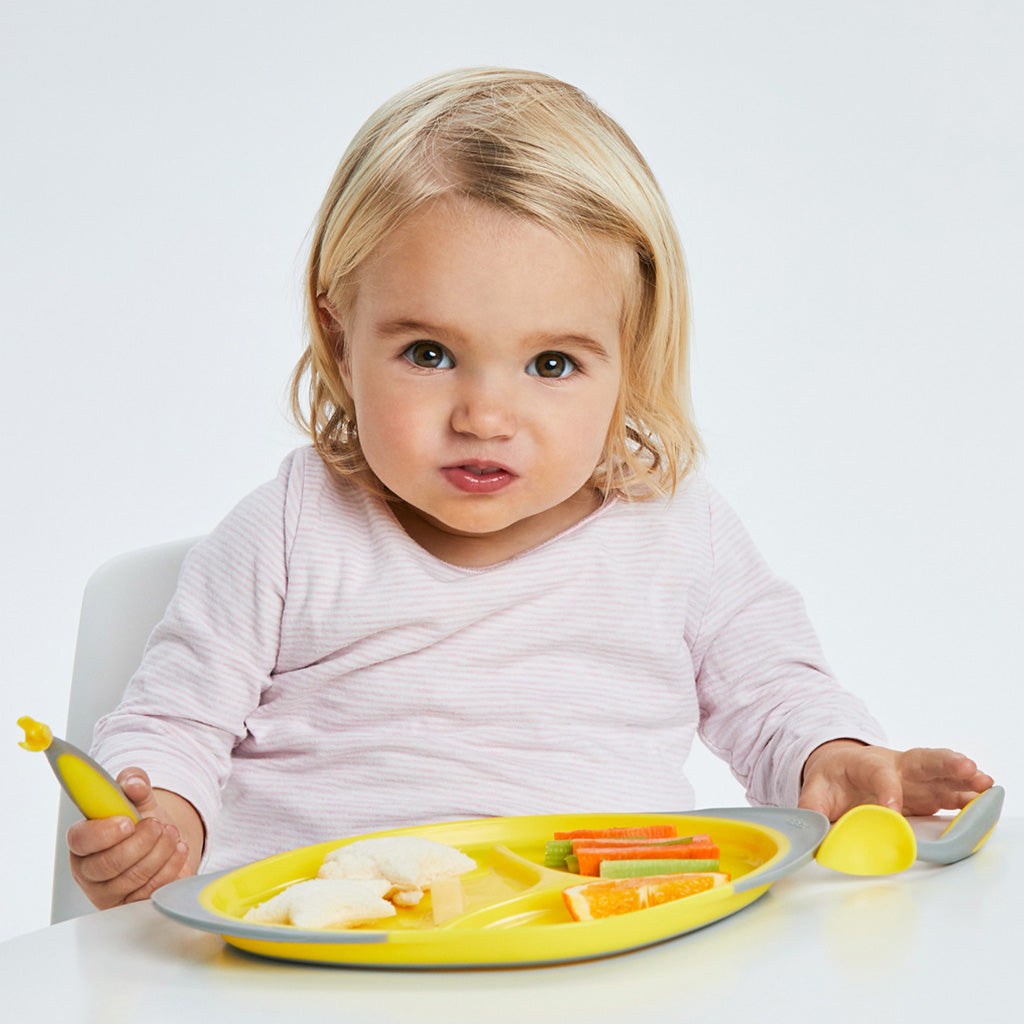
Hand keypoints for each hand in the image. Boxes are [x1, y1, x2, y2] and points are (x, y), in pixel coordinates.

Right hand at [67, 767, 201, 908]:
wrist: (163, 842)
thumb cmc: (142, 821)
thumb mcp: (139, 798)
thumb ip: (134, 783)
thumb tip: (134, 784)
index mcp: (83, 841)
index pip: (81, 840)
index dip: (105, 832)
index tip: (129, 822)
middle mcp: (90, 870)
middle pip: (109, 864)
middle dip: (141, 842)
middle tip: (158, 825)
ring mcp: (109, 892)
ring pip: (133, 878)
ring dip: (160, 851)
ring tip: (171, 833)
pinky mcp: (131, 905)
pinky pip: (151, 892)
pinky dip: (170, 868)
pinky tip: (177, 851)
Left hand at [797, 740, 994, 821]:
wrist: (840, 766)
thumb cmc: (832, 777)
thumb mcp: (816, 788)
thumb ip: (813, 807)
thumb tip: (813, 833)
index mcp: (865, 763)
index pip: (879, 774)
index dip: (887, 790)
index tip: (893, 810)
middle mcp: (896, 766)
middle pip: (922, 759)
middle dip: (945, 763)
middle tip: (967, 767)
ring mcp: (915, 778)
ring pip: (942, 773)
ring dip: (965, 778)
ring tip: (986, 783)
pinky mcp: (927, 791)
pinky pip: (950, 790)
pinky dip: (968, 795)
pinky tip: (985, 799)